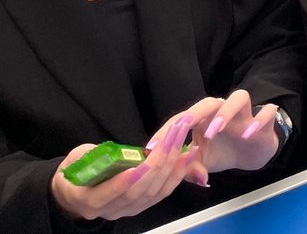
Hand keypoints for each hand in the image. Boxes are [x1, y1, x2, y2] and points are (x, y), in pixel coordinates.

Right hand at [51, 114, 198, 221]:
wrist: (75, 193)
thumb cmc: (74, 172)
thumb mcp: (75, 159)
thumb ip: (88, 155)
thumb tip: (106, 150)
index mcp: (86, 200)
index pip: (105, 195)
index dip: (121, 183)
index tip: (138, 166)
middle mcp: (107, 210)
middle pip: (135, 192)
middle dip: (156, 166)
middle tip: (170, 141)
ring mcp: (126, 211)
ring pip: (152, 193)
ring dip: (171, 169)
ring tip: (184, 146)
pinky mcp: (140, 206)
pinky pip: (161, 194)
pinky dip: (176, 176)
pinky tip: (186, 158)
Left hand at [167, 89, 280, 178]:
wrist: (252, 153)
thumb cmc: (223, 152)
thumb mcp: (203, 163)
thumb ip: (191, 168)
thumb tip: (197, 178)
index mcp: (203, 120)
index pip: (183, 119)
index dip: (167, 131)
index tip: (153, 147)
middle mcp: (222, 112)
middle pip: (209, 102)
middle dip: (195, 113)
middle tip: (184, 127)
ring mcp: (245, 114)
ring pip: (239, 97)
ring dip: (225, 112)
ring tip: (215, 129)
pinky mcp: (264, 121)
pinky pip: (267, 112)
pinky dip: (259, 120)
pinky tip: (248, 134)